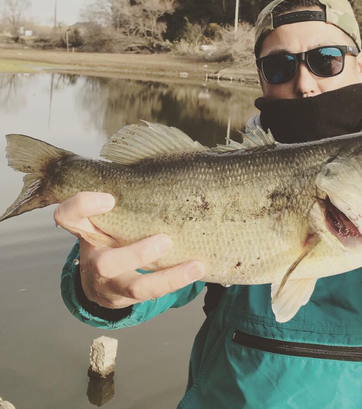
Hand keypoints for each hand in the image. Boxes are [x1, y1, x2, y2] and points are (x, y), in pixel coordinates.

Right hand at [55, 192, 205, 308]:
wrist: (100, 280)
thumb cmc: (112, 233)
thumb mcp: (110, 214)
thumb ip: (124, 194)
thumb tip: (163, 158)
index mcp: (86, 231)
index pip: (68, 216)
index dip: (83, 207)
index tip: (110, 198)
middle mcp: (95, 259)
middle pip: (105, 264)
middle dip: (137, 254)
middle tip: (166, 240)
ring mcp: (110, 283)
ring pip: (135, 287)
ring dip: (167, 277)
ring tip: (195, 266)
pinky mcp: (127, 298)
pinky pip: (152, 295)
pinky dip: (176, 282)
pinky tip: (197, 269)